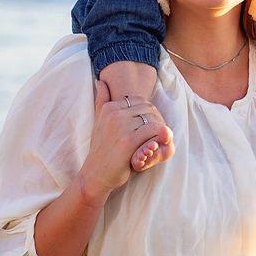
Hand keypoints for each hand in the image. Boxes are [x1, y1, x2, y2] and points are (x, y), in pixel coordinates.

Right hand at [79, 80, 169, 202]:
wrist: (95, 174)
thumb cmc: (101, 149)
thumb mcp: (98, 122)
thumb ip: (101, 100)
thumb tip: (101, 81)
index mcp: (109, 108)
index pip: (139, 100)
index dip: (149, 112)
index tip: (149, 125)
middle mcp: (114, 114)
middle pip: (148, 108)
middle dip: (157, 119)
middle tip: (157, 133)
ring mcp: (121, 128)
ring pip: (153, 119)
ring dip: (159, 130)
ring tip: (157, 139)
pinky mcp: (128, 142)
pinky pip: (153, 132)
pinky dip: (158, 138)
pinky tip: (155, 146)